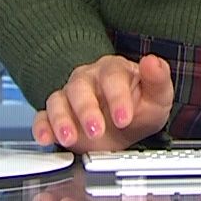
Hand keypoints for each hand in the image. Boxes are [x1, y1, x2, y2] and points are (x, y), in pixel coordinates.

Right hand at [33, 53, 173, 153]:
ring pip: (58, 101)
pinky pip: (43, 117)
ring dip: (61, 120)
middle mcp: (87, 80)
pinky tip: (46, 138)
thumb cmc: (140, 105)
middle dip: (87, 110)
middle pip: (80, 88)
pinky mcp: (56, 117)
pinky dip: (41, 128)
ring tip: (69, 138)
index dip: (117, 97)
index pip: (112, 77)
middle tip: (96, 130)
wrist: (124, 123)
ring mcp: (69, 97)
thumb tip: (153, 62)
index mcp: (113, 71)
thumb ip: (157, 79)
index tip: (124, 118)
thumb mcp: (158, 95)